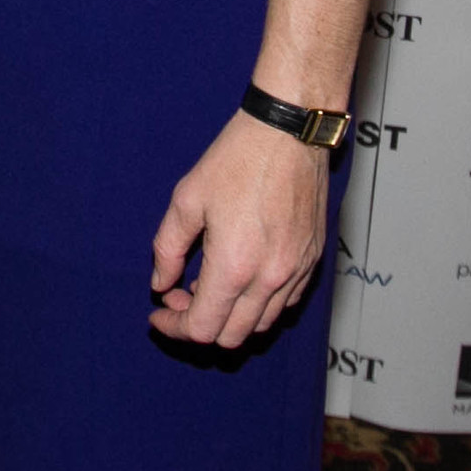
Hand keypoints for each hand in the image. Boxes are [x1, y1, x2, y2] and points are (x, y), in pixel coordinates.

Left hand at [148, 112, 329, 346]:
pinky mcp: (312, 261)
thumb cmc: (237, 160)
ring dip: (230, 316)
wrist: (289, 133)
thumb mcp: (187, 200)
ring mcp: (296, 272)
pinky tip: (241, 275)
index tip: (159, 313)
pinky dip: (258, 304)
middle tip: (180, 294)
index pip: (202, 327)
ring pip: (260, 325)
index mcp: (234, 266)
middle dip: (199, 324)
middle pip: (231, 337)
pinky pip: (284, 304)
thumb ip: (168, 249)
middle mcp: (270, 279)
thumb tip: (161, 284)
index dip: (174, 326)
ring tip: (209, 282)